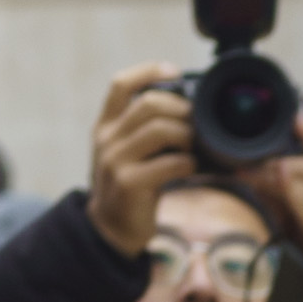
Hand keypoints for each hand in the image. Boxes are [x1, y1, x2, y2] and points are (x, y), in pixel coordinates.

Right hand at [86, 61, 197, 260]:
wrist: (110, 230)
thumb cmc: (130, 188)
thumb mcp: (127, 153)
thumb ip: (144, 131)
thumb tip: (189, 111)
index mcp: (106, 126)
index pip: (120, 85)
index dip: (148, 71)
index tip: (174, 71)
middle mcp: (107, 139)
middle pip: (149, 104)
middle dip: (180, 109)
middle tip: (197, 123)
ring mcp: (116, 161)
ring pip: (160, 130)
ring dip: (187, 135)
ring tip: (195, 147)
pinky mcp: (130, 184)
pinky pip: (169, 163)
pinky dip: (189, 163)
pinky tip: (193, 168)